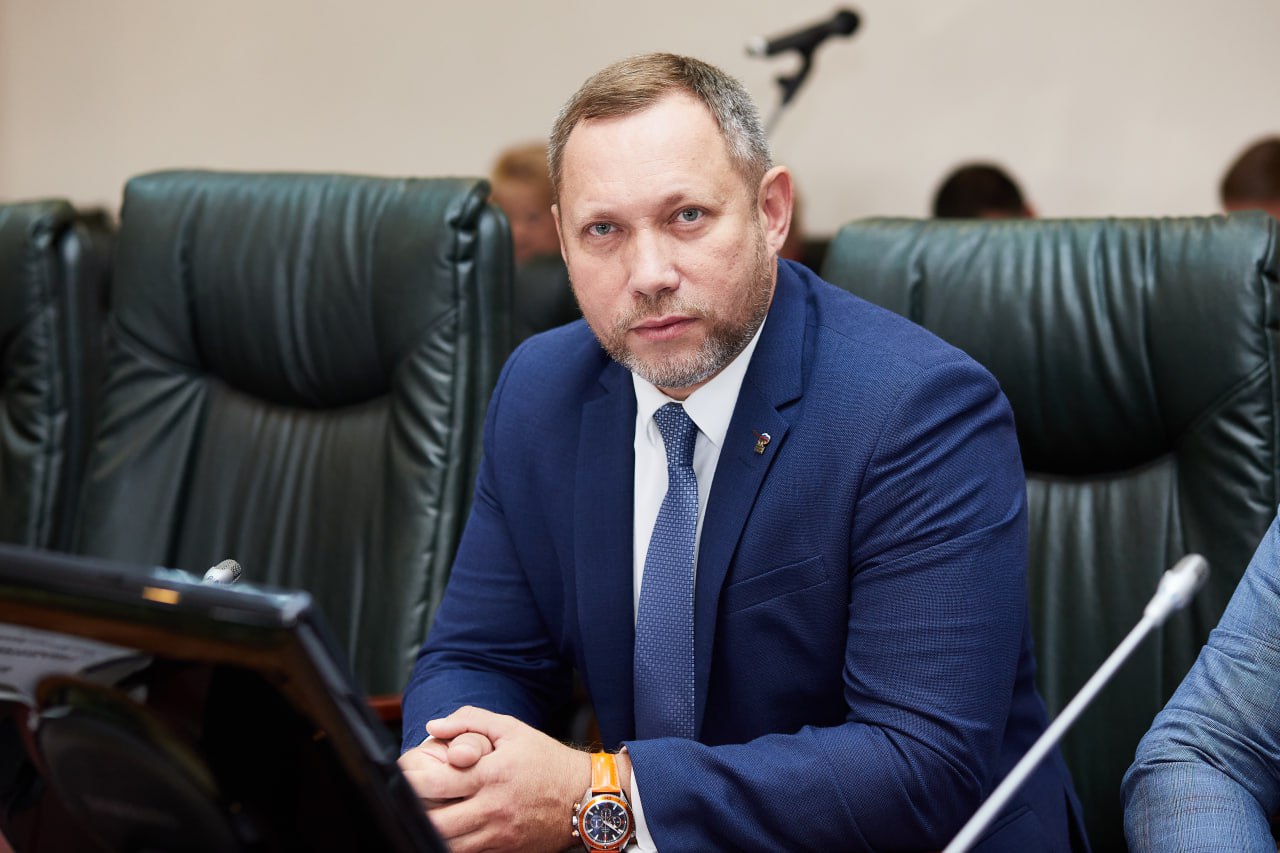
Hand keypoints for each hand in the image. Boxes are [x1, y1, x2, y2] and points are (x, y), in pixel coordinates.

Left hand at [398, 706, 590, 852]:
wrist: (585, 797)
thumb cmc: (547, 760)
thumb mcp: (513, 729)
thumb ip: (471, 721)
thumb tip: (435, 725)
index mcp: (492, 774)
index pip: (437, 782)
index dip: (410, 779)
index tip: (400, 774)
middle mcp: (492, 807)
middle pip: (434, 820)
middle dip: (412, 809)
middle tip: (402, 798)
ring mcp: (497, 833)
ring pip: (446, 842)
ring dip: (427, 829)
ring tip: (418, 813)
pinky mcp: (503, 849)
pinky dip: (447, 842)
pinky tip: (441, 829)